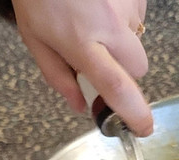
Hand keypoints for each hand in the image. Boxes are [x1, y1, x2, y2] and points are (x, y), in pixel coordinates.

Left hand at [11, 0, 152, 135]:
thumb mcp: (35, 38)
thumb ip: (57, 76)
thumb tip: (79, 105)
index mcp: (83, 44)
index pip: (117, 87)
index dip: (134, 113)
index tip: (143, 129)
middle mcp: (110, 26)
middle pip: (138, 69)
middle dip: (125, 73)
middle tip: (100, 61)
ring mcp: (128, 6)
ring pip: (137, 42)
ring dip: (120, 42)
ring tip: (92, 21)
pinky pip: (136, 17)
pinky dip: (121, 18)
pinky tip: (100, 5)